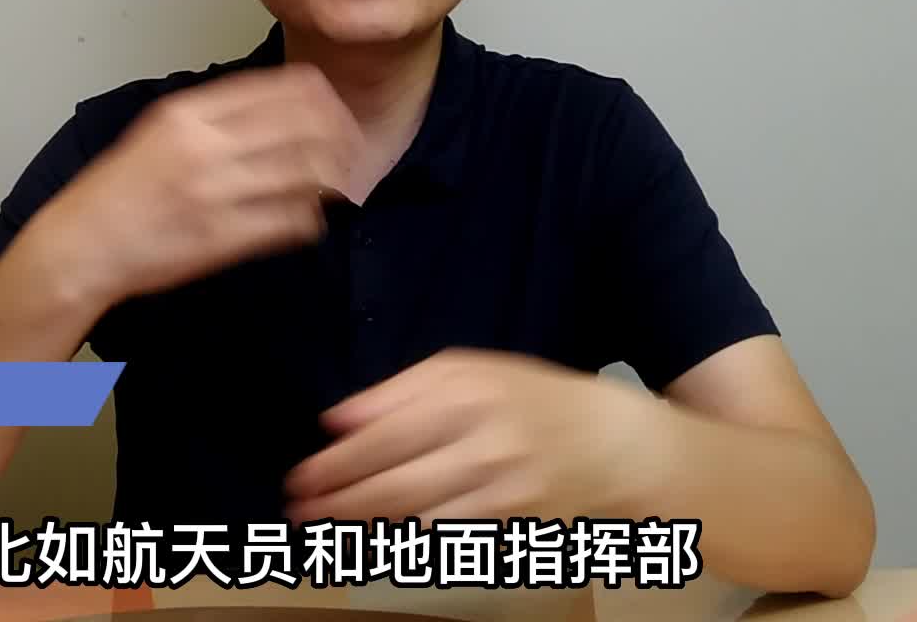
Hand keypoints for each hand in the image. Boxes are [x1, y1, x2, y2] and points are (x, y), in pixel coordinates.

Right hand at [27, 63, 363, 304]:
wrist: (84, 244)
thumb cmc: (120, 190)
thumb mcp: (160, 129)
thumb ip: (215, 112)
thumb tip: (277, 103)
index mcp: (190, 113)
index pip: (281, 87)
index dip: (321, 97)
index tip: (333, 108)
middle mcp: (205, 147)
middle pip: (304, 126)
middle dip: (339, 136)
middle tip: (351, 147)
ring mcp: (216, 194)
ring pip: (306, 173)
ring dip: (332, 178)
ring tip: (338, 182)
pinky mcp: (223, 239)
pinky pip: (291, 222)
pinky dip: (311, 217)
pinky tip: (311, 215)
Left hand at [283, 349, 659, 524]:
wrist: (615, 445)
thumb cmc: (532, 401)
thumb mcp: (471, 372)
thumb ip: (400, 390)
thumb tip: (336, 419)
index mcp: (470, 394)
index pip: (386, 434)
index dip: (337, 463)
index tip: (301, 477)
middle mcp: (487, 443)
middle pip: (397, 483)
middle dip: (341, 502)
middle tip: (301, 512)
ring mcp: (505, 491)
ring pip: (419, 518)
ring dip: (366, 528)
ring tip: (326, 528)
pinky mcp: (517, 528)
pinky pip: (451, 540)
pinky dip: (410, 543)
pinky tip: (380, 543)